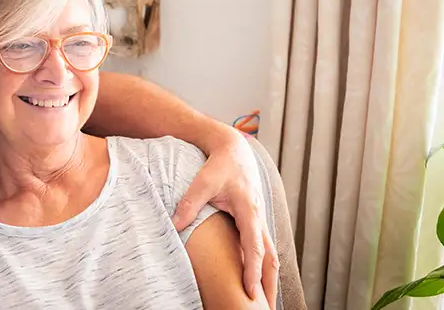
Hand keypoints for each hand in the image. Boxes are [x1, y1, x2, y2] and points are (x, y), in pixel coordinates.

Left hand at [172, 128, 278, 309]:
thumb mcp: (203, 181)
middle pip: (270, 256)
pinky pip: (263, 246)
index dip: (251, 270)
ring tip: (265, 300)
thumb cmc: (219, 165)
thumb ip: (189, 203)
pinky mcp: (255, 219)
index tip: (249, 291)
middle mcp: (259, 216)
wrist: (233, 150)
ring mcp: (259, 218)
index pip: (253, 246)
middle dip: (268, 282)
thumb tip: (174, 225)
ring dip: (269, 276)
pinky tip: (257, 279)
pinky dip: (263, 265)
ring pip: (270, 253)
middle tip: (265, 306)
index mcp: (248, 210)